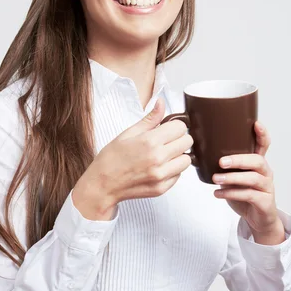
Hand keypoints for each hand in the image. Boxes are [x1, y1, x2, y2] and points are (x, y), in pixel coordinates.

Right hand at [74, 97, 192, 215]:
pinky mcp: (162, 188)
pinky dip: (173, 170)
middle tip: (167, 141)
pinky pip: (179, 175)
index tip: (169, 129)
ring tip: (165, 155)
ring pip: (187, 160)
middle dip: (179, 138)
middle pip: (188, 142)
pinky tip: (160, 167)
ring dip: (179, 155)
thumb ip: (150, 119)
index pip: (180, 127)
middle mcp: (158, 158)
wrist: (102, 184)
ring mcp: (161, 175)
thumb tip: (161, 102)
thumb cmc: (112, 158)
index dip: (175, 126)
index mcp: (150, 141)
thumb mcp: (128, 133)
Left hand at [212, 120, 283, 241]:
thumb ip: (226, 168)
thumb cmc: (245, 195)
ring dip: (233, 178)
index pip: (265, 145)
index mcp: (259, 164)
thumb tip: (200, 155)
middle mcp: (266, 173)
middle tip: (221, 162)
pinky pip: (249, 195)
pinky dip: (232, 194)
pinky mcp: (265, 202)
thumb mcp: (236, 178)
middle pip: (257, 161)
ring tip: (216, 179)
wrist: (258, 220)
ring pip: (253, 179)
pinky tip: (218, 194)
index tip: (256, 123)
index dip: (262, 134)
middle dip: (239, 159)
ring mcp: (267, 187)